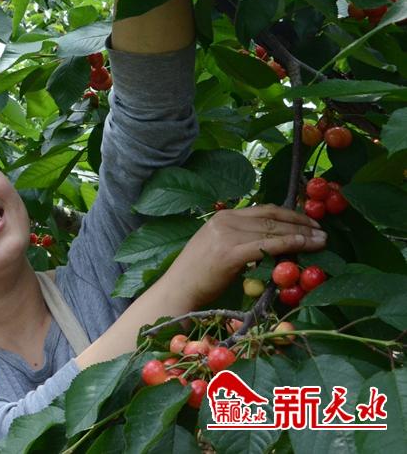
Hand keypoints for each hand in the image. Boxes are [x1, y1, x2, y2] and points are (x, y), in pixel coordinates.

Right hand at [161, 205, 326, 307]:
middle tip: (323, 231)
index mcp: (223, 217)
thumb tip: (271, 240)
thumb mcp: (219, 247)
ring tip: (321, 240)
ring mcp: (227, 235)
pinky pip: (268, 245)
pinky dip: (290, 243)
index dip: (291, 215)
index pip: (264, 210)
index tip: (310, 222)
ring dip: (302, 234)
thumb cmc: (199, 275)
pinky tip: (305, 245)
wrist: (178, 290)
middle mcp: (225, 220)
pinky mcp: (230, 252)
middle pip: (272, 218)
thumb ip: (241, 239)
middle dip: (301, 223)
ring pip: (273, 230)